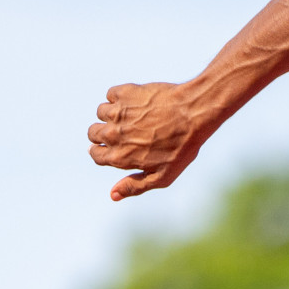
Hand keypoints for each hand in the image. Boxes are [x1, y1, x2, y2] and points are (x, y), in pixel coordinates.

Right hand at [88, 82, 208, 200]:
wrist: (194, 113)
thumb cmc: (183, 146)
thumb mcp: (163, 176)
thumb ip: (136, 186)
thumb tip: (112, 195)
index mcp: (119, 156)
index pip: (95, 155)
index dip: (102, 151)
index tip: (113, 147)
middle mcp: (113, 135)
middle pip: (93, 133)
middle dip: (104, 133)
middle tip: (127, 130)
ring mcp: (117, 113)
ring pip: (101, 112)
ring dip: (113, 114)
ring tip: (136, 115)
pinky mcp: (124, 93)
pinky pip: (111, 94)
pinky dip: (119, 97)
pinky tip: (138, 101)